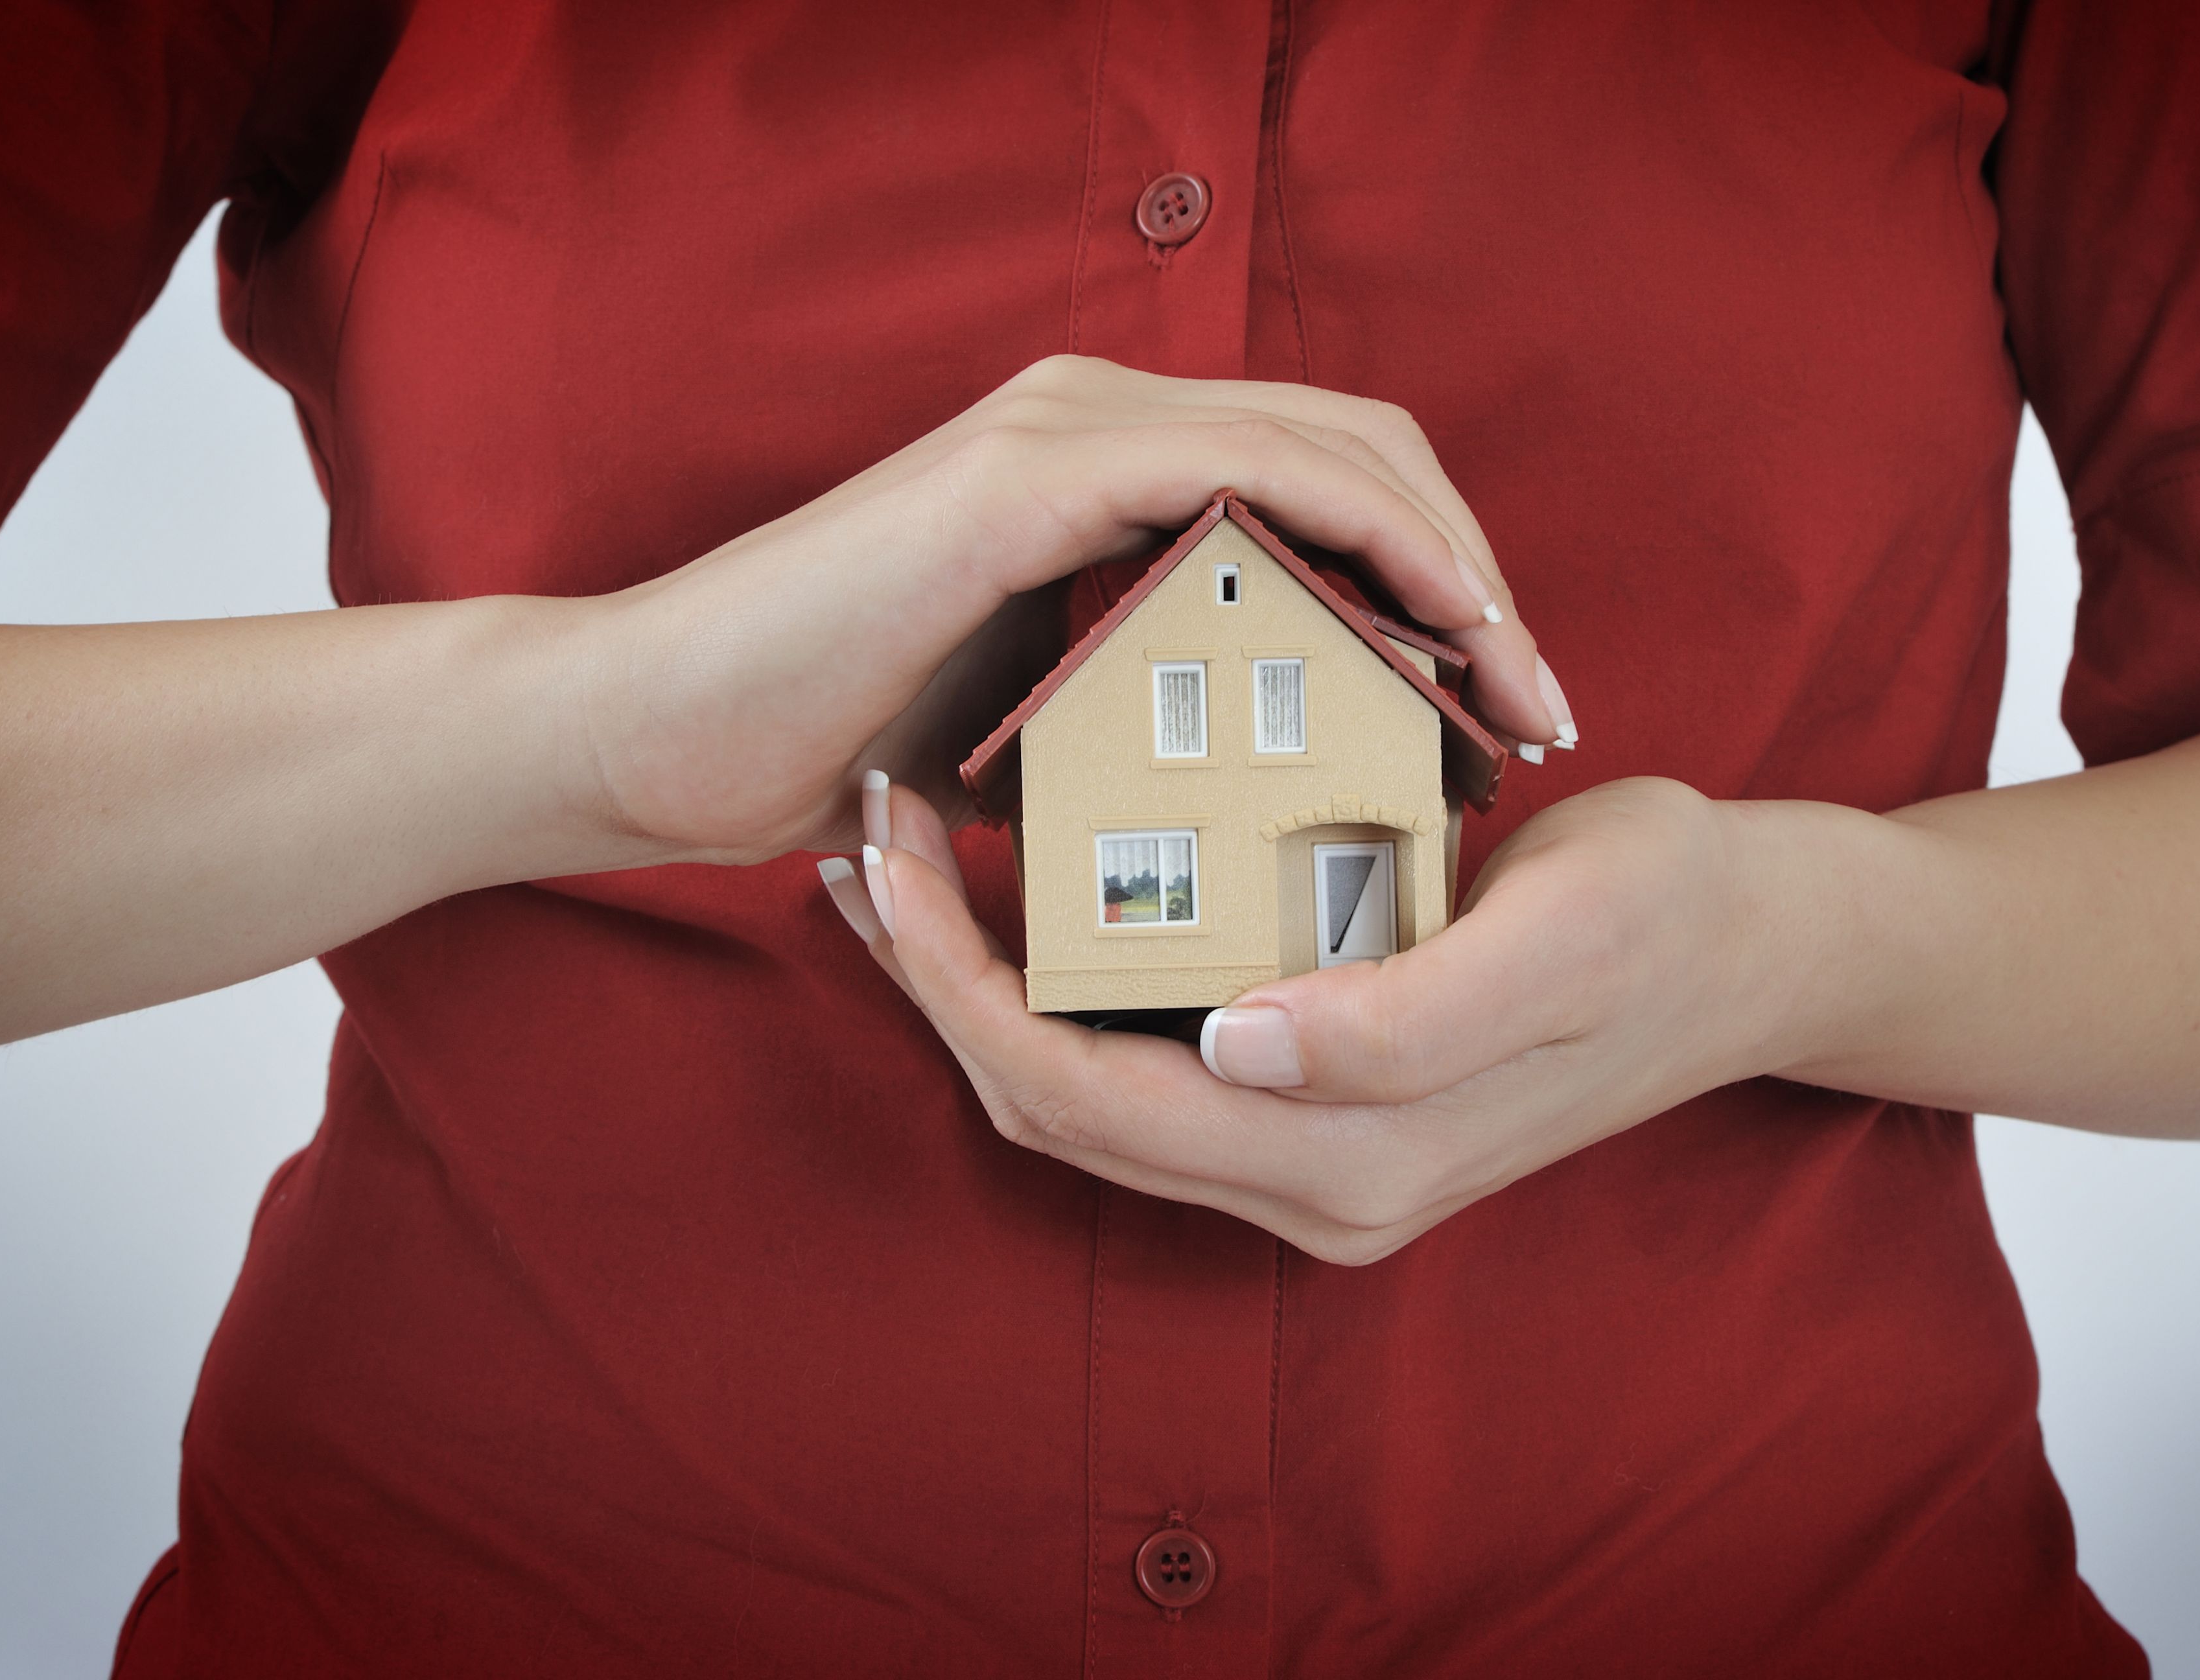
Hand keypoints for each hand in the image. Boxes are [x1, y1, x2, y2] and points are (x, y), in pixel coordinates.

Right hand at [570, 355, 1575, 864]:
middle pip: (1367, 451)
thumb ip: (1139, 695)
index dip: (1441, 575)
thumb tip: (1247, 771)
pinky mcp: (1031, 480)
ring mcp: (1067, 434)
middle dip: (1478, 574)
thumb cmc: (832, 739)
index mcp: (1109, 470)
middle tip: (1544, 709)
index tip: (1506, 707)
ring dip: (1450, 567)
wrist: (655, 732)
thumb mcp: (1036, 714)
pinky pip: (1251, 478)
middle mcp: (1101, 422)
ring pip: (1333, 453)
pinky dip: (1361, 547)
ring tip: (1519, 696)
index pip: (1331, 480)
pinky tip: (1426, 646)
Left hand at [825, 776, 1798, 1263]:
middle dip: (934, 986)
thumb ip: (1408, 1020)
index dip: (962, 990)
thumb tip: (1240, 1045)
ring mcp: (1306, 1161)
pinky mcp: (1309, 1111)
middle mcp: (1311, 1188)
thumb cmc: (1661, 917)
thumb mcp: (1561, 941)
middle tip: (858, 842)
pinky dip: (1051, 992)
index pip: (1088, 1096)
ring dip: (974, 992)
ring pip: (1079, 1099)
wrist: (1744, 952)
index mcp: (1356, 1155)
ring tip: (895, 867)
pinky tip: (1009, 899)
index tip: (889, 863)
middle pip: (1053, 1109)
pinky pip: (1134, 1071)